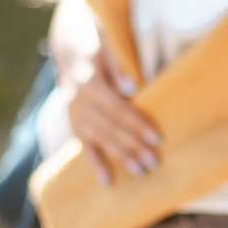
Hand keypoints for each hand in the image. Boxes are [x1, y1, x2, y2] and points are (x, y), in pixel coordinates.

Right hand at [63, 45, 161, 185]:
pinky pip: (84, 147)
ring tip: (140, 172)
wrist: (70, 49)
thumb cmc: (98, 48)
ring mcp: (74, 115)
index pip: (117, 108)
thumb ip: (119, 66)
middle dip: (133, 146)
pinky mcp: (74, 124)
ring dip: (120, 157)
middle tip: (154, 162)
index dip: (137, 124)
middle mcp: (79, 101)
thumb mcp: (108, 47)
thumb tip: (132, 88)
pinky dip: (95, 164)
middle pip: (110, 128)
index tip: (157, 139)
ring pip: (99, 139)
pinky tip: (108, 181)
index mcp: (90, 82)